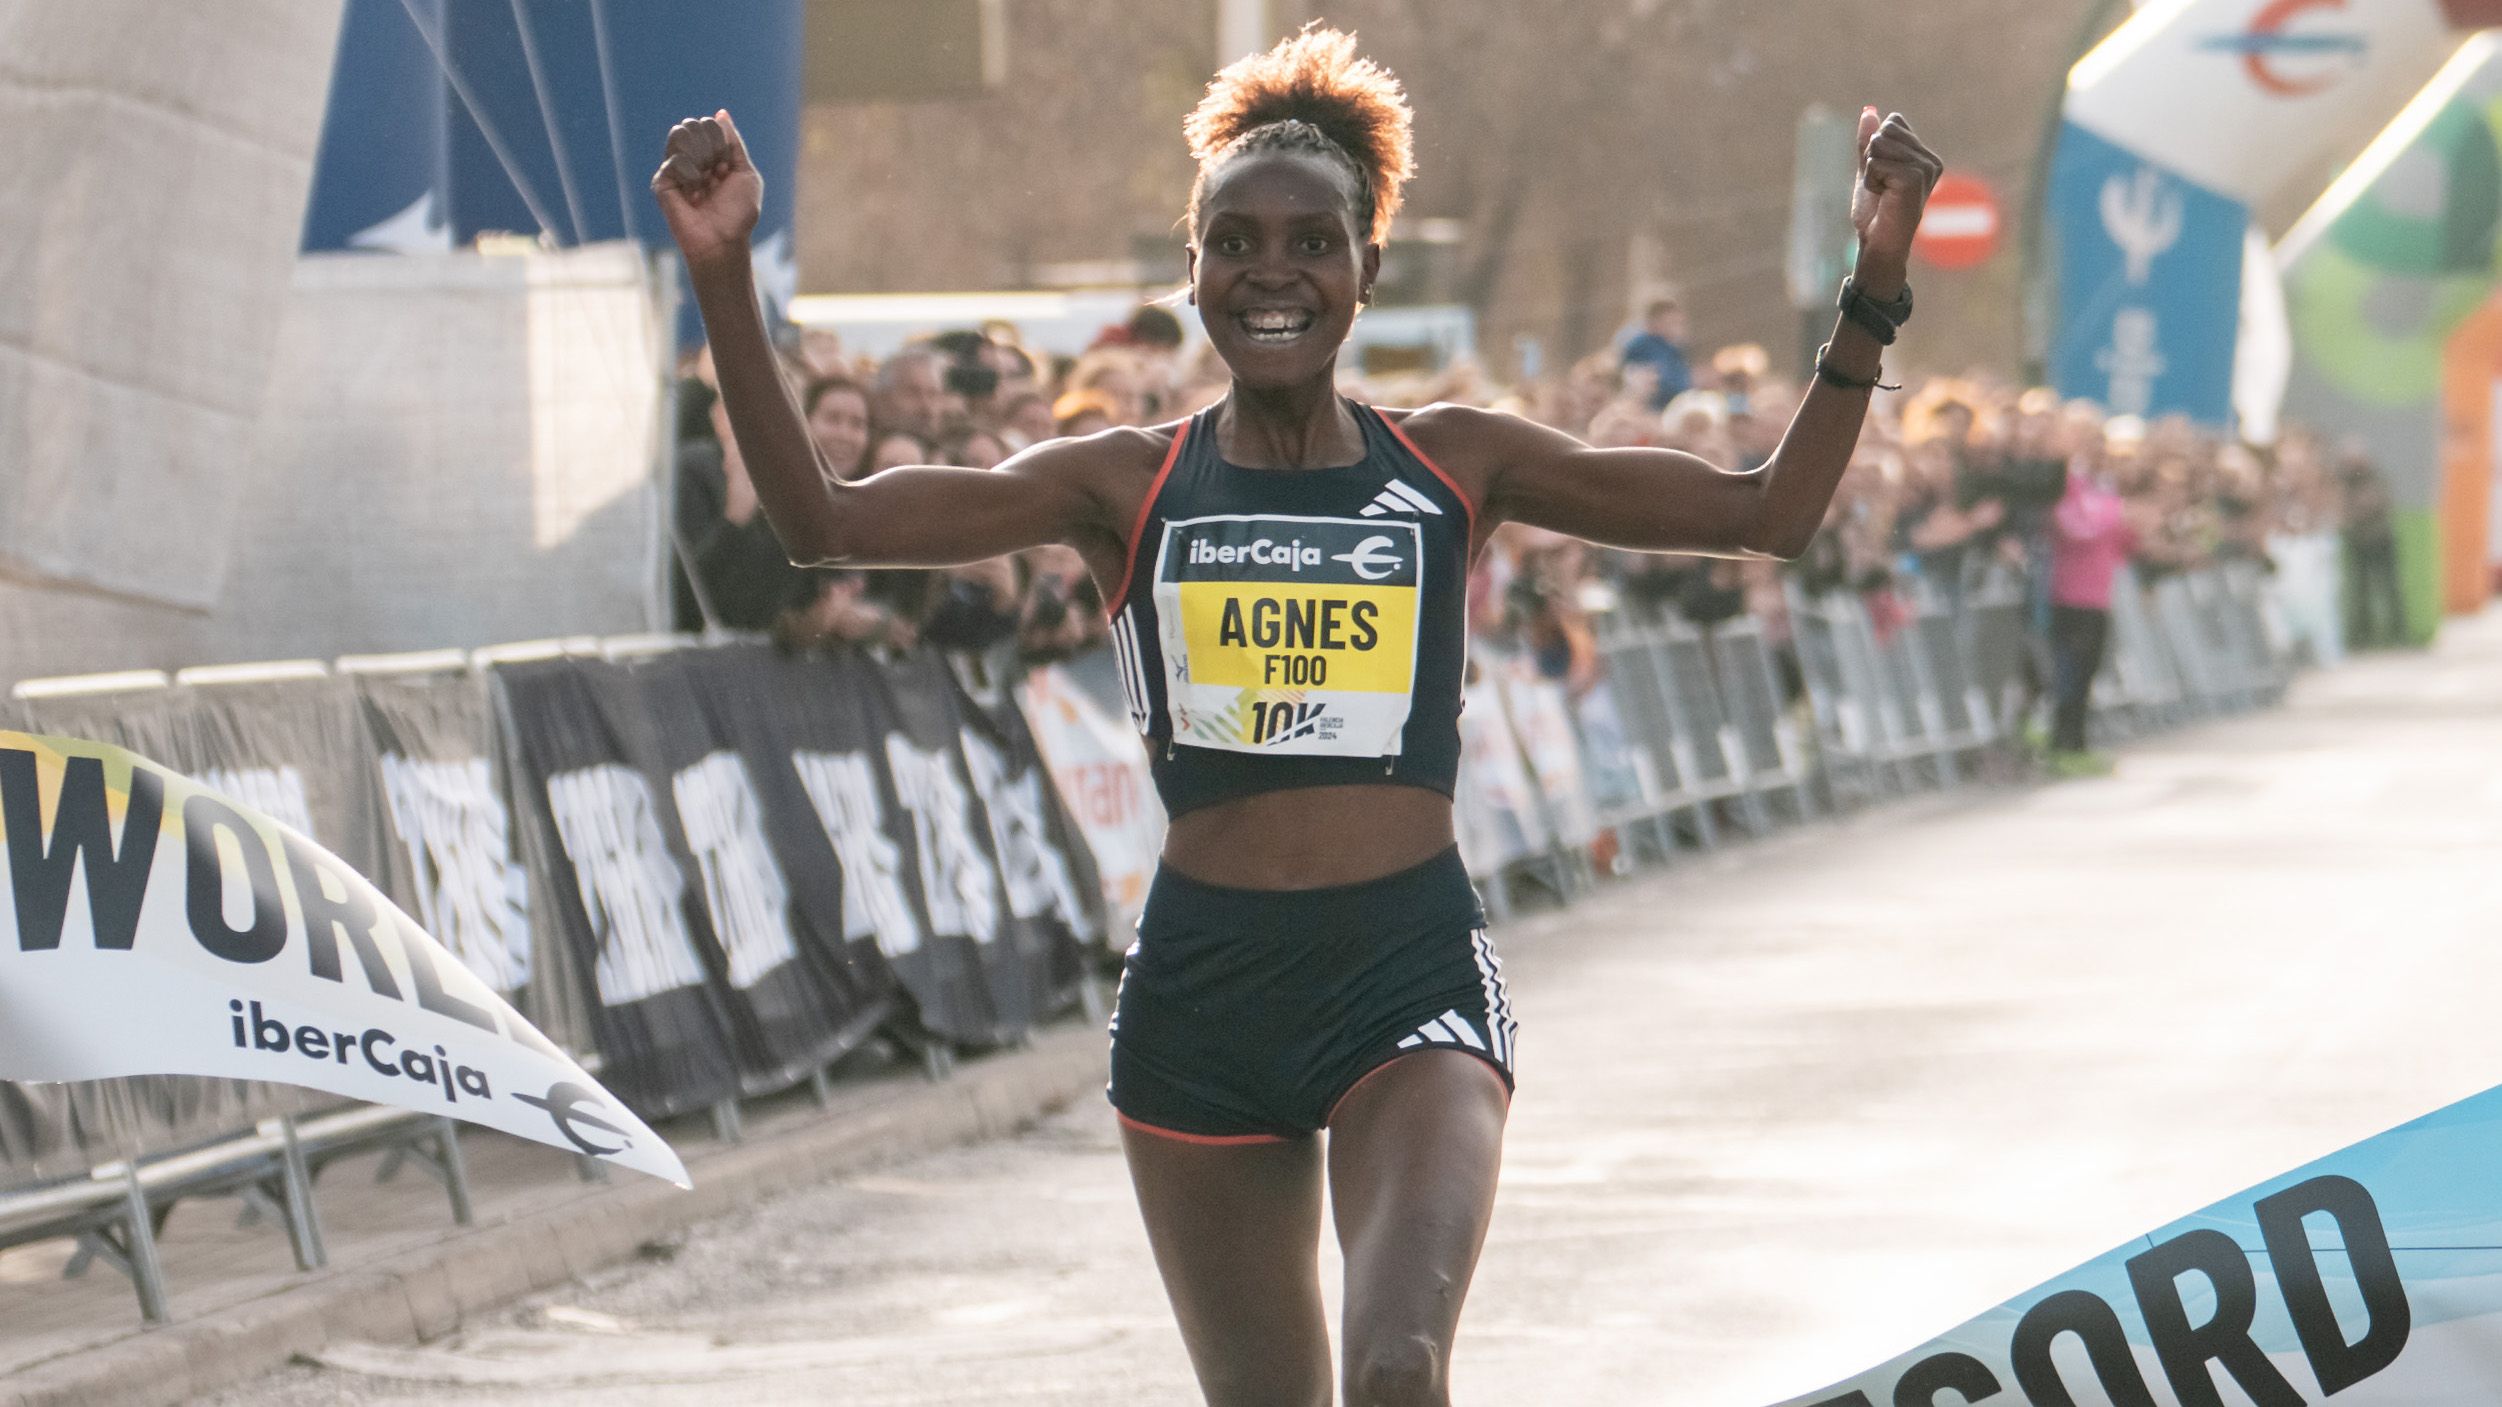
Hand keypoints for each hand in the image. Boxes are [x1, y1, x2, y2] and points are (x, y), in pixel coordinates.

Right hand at [652, 110, 760, 274]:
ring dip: (700, 157)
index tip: (727, 169)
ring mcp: (675, 170)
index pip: (710, 125)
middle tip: (716, 175)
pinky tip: (694, 195)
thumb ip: (733, 143)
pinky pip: (675, 160)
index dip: (722, 142)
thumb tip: (721, 113)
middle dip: (711, 148)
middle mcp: (691, 160)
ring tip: (705, 182)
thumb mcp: (745, 174)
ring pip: (680, 135)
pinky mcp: (662, 182)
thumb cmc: (738, 213)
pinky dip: (691, 175)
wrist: (723, 241)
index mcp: (710, 156)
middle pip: (693, 126)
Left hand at [1850, 109, 1941, 291]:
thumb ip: (1870, 142)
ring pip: (1879, 144)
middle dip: (1872, 157)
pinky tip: (1883, 197)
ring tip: (1883, 192)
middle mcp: (1930, 160)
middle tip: (1881, 185)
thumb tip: (1869, 111)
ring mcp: (1925, 168)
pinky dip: (1871, 180)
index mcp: (1924, 155)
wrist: (1878, 243)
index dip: (1876, 147)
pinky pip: (1876, 162)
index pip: (1893, 123)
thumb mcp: (1870, 170)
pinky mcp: (1914, 178)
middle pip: (1886, 130)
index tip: (1882, 176)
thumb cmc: (1876, 212)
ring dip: (1870, 170)